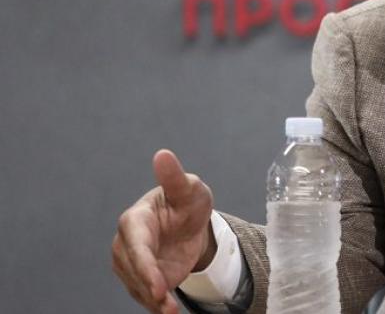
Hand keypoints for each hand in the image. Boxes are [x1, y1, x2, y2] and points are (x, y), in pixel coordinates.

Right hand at [112, 149, 216, 313]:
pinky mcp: (140, 278)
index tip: (157, 285)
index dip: (145, 266)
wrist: (190, 223)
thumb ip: (175, 177)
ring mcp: (131, 263)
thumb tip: (163, 155)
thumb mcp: (189, 188)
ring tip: (170, 311)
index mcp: (135, 220)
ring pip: (137, 286)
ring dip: (153, 300)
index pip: (136, 246)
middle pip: (133, 270)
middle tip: (166, 304)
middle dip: (149, 288)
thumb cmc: (186, 201)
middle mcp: (126, 243)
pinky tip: (168, 311)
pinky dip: (155, 305)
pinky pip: (144, 295)